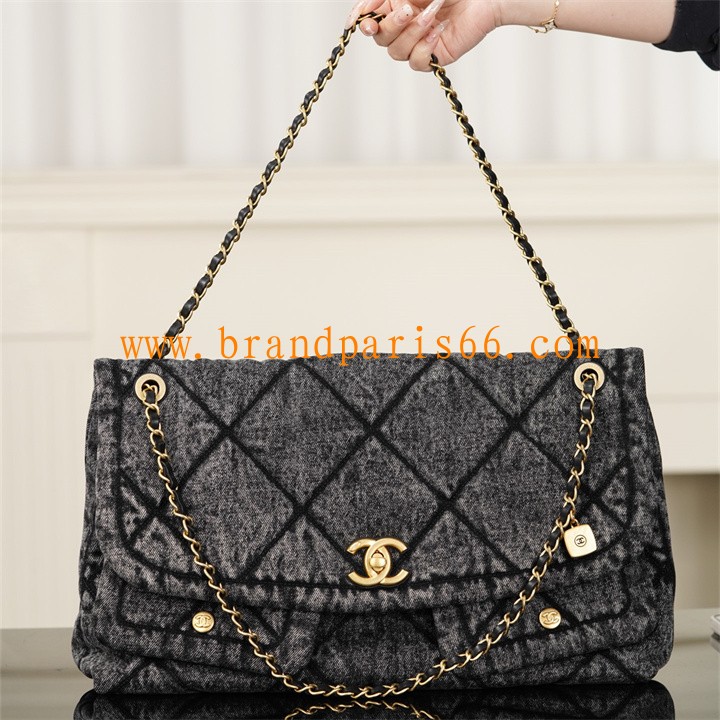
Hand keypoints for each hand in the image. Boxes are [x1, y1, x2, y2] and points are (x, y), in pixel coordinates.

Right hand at [345, 0, 500, 70]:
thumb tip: (362, 11)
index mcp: (394, 7)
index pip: (369, 21)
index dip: (362, 23)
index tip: (363, 23)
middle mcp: (404, 27)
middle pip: (380, 39)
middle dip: (392, 25)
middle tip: (409, 9)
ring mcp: (417, 44)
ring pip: (397, 52)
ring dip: (413, 32)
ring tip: (432, 14)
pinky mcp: (433, 57)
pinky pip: (416, 62)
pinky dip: (425, 47)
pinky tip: (438, 31)